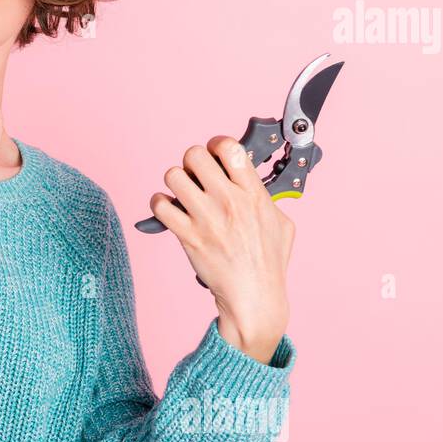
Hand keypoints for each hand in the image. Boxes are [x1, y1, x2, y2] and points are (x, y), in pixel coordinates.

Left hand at [148, 136, 293, 361]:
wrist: (253, 296)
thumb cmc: (268, 263)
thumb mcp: (283, 223)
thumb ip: (267, 198)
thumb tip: (254, 182)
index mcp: (253, 194)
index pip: (230, 148)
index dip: (217, 145)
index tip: (215, 154)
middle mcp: (229, 201)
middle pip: (195, 155)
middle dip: (192, 162)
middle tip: (196, 176)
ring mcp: (206, 218)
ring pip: (173, 175)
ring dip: (175, 182)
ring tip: (182, 193)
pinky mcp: (188, 236)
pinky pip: (160, 205)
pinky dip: (159, 205)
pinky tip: (170, 211)